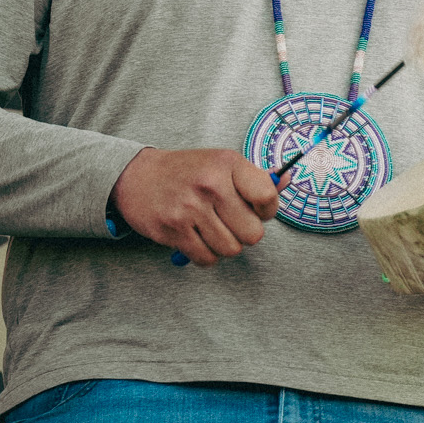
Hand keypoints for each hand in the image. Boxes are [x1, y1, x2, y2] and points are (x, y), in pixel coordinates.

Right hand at [112, 147, 278, 265]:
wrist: (136, 175)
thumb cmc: (188, 172)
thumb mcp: (222, 163)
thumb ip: (256, 176)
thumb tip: (286, 180)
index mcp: (228, 164)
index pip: (267, 197)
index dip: (267, 210)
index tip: (256, 209)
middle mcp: (210, 185)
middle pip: (253, 233)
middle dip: (245, 233)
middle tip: (231, 223)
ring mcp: (189, 209)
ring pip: (231, 249)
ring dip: (226, 246)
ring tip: (213, 230)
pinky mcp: (172, 230)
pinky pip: (206, 259)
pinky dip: (206, 255)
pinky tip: (198, 239)